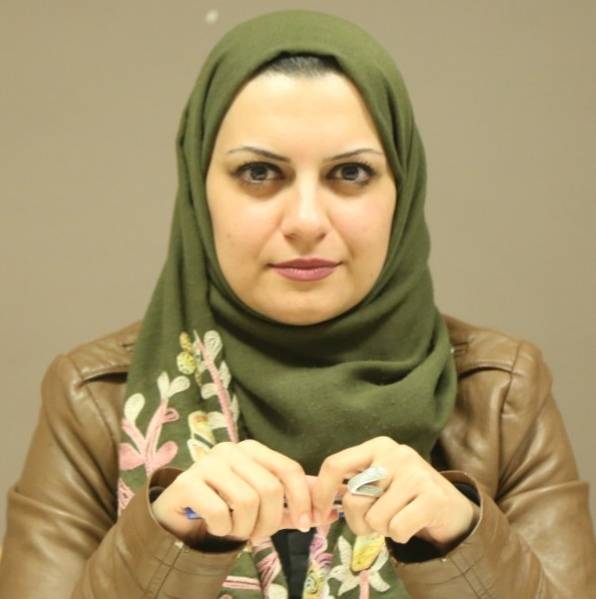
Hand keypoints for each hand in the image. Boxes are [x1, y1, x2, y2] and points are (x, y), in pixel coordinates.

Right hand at [151, 439, 336, 544]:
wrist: (177, 516)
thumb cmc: (225, 506)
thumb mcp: (263, 504)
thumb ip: (293, 504)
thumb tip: (331, 510)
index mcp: (252, 449)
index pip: (289, 469)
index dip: (303, 499)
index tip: (306, 525)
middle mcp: (231, 450)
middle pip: (270, 489)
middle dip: (271, 522)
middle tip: (260, 535)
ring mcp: (208, 463)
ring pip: (247, 502)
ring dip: (246, 529)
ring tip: (236, 531)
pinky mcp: (188, 482)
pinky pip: (221, 513)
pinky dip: (223, 530)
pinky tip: (216, 528)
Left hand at [311, 436, 479, 550]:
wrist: (449, 505)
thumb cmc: (403, 494)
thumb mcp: (376, 480)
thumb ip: (351, 485)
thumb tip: (314, 501)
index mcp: (377, 446)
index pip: (335, 465)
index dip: (321, 493)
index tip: (317, 514)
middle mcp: (395, 453)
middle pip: (354, 499)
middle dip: (360, 521)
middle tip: (376, 520)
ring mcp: (416, 473)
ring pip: (375, 518)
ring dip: (383, 529)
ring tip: (397, 518)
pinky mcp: (433, 497)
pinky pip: (397, 530)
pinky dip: (400, 536)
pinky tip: (411, 524)